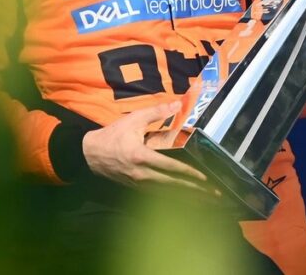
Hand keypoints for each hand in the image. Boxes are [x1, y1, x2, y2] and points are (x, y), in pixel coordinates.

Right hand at [82, 101, 209, 191]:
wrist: (90, 153)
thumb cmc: (112, 135)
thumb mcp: (132, 120)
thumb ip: (156, 112)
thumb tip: (178, 104)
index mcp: (141, 156)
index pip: (170, 167)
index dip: (189, 174)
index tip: (206, 179)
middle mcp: (141, 173)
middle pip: (173, 185)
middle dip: (195, 191)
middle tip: (215, 195)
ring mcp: (138, 183)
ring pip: (167, 193)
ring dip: (187, 198)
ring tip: (205, 201)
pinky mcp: (136, 188)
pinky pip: (158, 195)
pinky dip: (173, 198)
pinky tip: (185, 200)